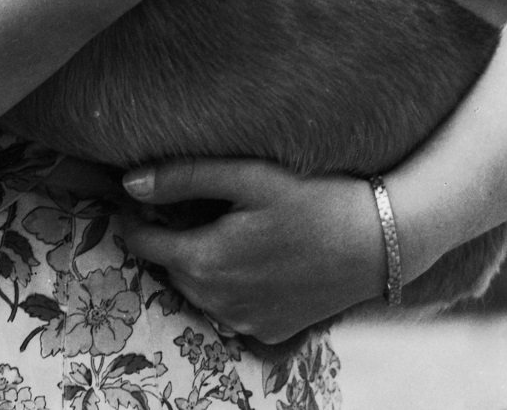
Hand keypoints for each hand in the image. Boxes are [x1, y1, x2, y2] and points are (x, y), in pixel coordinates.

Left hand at [120, 157, 384, 343]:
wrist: (380, 242)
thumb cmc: (314, 198)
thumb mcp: (248, 175)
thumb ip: (183, 177)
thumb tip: (127, 182)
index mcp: (204, 261)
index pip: (141, 242)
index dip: (134, 215)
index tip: (137, 193)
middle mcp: (217, 301)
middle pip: (170, 265)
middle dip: (169, 236)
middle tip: (186, 202)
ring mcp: (244, 322)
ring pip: (198, 288)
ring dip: (198, 261)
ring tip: (221, 225)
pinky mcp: (270, 331)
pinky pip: (230, 308)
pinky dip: (230, 284)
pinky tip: (252, 255)